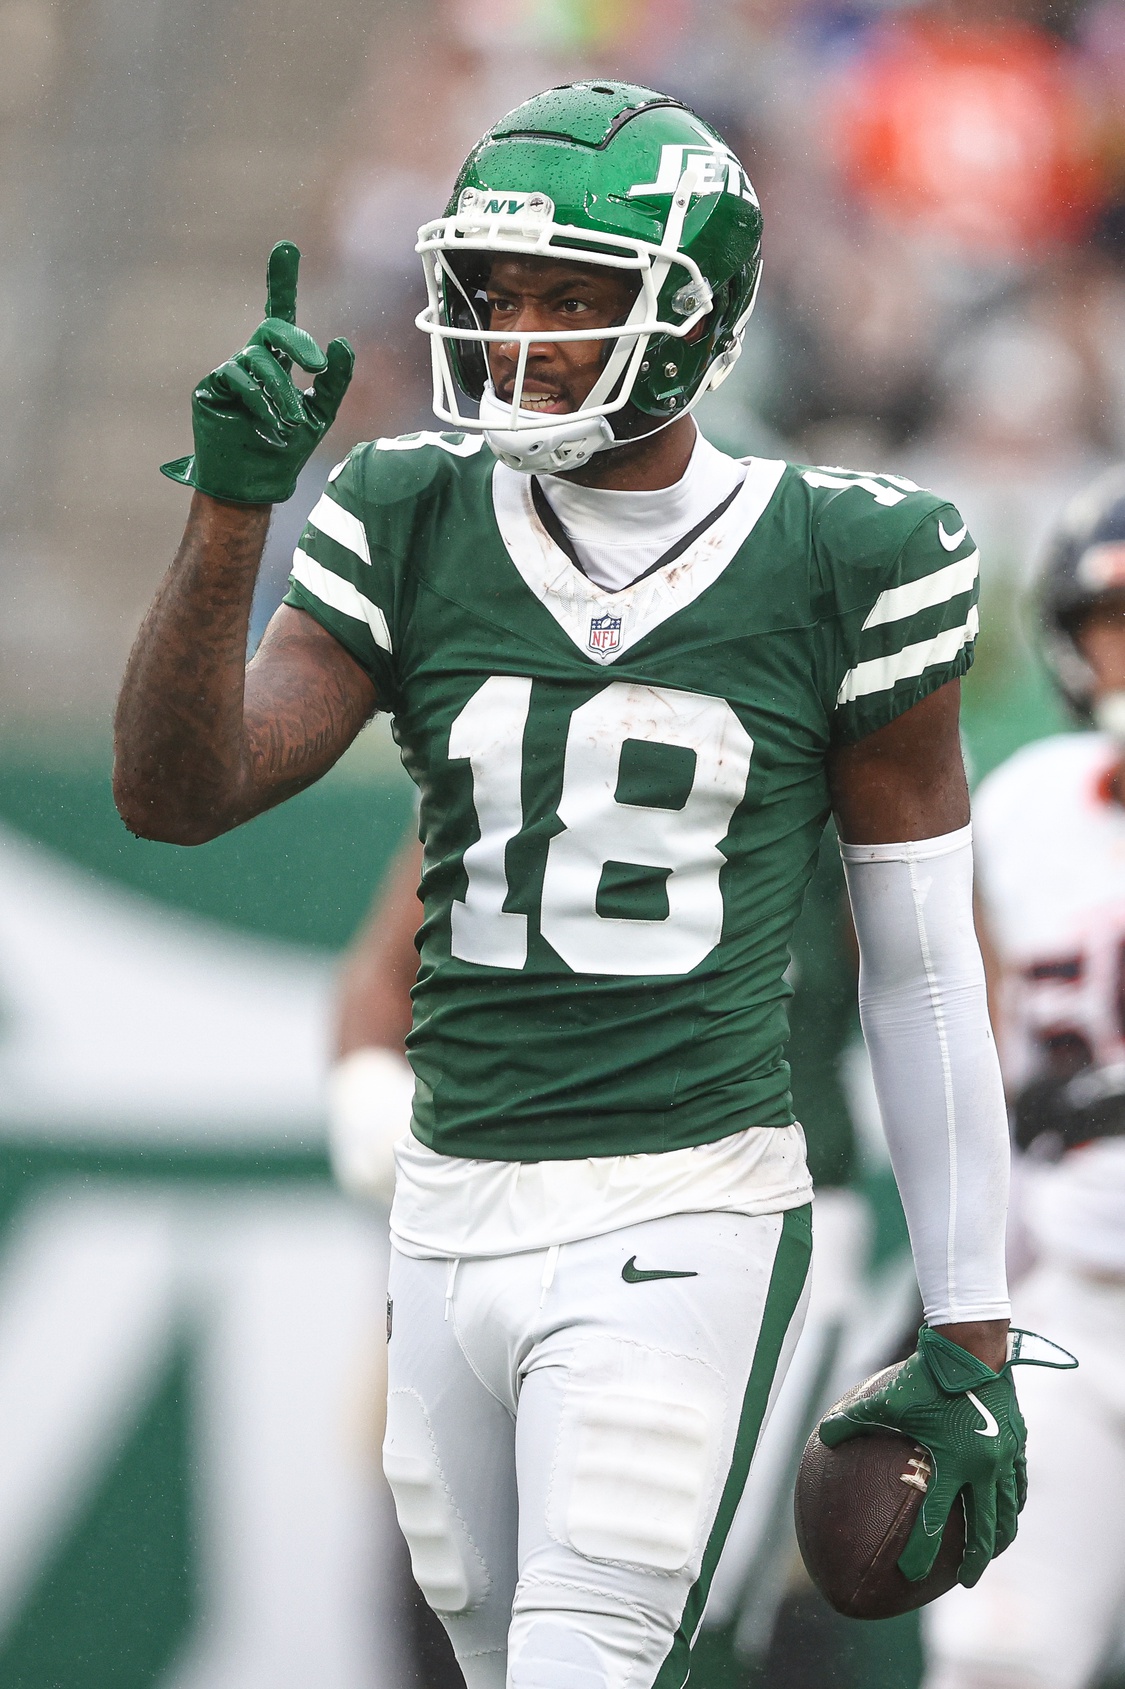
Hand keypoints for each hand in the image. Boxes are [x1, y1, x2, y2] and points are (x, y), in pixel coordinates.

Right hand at [161, 241, 353, 505]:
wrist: (255, 483)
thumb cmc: (286, 450)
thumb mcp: (321, 414)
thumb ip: (333, 380)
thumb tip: (341, 343)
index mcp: (278, 361)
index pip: (279, 313)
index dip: (281, 280)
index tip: (287, 247)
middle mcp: (253, 360)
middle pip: (273, 328)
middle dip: (297, 340)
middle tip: (315, 364)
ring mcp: (229, 372)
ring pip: (258, 359)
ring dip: (280, 389)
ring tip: (289, 421)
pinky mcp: (211, 389)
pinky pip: (237, 377)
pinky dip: (258, 400)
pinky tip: (268, 424)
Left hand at [819, 1326, 1026, 1587]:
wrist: (973, 1346)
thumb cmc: (927, 1373)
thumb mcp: (887, 1397)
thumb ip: (853, 1418)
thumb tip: (823, 1435)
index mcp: (953, 1463)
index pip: (934, 1520)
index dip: (922, 1552)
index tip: (911, 1575)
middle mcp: (984, 1467)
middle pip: (983, 1528)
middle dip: (975, 1560)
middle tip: (966, 1581)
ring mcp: (1005, 1456)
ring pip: (1008, 1509)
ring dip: (1001, 1535)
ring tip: (992, 1551)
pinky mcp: (1017, 1441)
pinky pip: (1019, 1481)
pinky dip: (1014, 1500)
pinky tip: (1009, 1507)